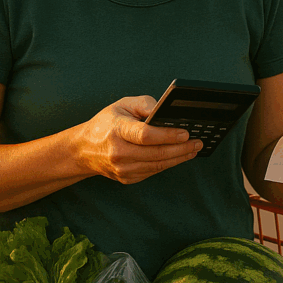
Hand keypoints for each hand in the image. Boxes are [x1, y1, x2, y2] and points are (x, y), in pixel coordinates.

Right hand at [79, 96, 202, 183]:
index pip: (145, 135)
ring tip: (194, 149)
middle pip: (156, 153)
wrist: (84, 149)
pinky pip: (152, 171)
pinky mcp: (127, 178)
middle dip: (181, 148)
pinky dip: (167, 164)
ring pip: (157, 165)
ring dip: (179, 158)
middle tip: (198, 142)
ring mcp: (122, 168)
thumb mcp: (122, 104)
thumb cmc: (106, 123)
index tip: (186, 133)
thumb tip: (165, 112)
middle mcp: (118, 152)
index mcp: (117, 130)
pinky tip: (179, 156)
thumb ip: (145, 104)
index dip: (168, 135)